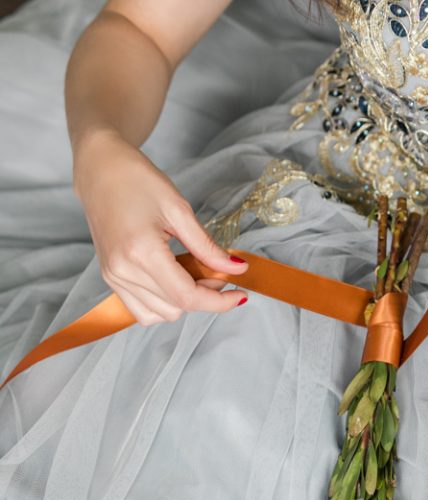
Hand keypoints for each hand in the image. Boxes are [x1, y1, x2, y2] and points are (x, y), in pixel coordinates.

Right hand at [73, 130, 248, 325]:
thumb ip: (207, 246)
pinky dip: (164, 303)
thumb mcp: (178, 209)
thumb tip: (237, 269)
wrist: (100, 169)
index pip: (187, 296)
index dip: (218, 301)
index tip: (240, 295)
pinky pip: (142, 311)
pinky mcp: (110, 279)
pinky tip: (173, 280)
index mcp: (141, 252)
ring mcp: (114, 278)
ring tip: (191, 271)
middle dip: (204, 296)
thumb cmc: (137, 180)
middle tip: (214, 270)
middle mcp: (123, 271)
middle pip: (176, 308)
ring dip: (183, 301)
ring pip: (161, 314)